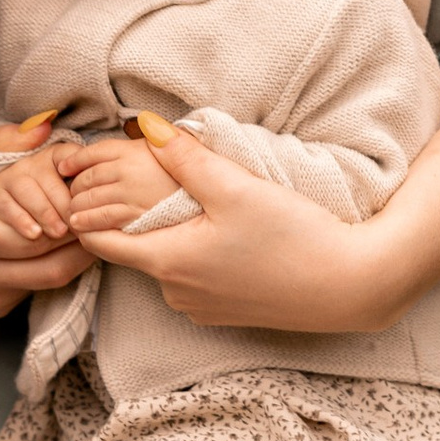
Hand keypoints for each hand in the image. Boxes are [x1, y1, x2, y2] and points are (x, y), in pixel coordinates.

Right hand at [0, 119, 91, 318]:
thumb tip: (45, 129)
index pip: (30, 235)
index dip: (66, 217)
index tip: (87, 196)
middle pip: (44, 265)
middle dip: (78, 239)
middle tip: (101, 213)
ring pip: (43, 282)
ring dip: (71, 255)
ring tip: (89, 224)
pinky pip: (30, 289)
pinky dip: (48, 266)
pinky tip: (58, 241)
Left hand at [75, 118, 399, 331]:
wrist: (350, 285)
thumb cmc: (293, 235)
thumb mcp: (235, 186)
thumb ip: (186, 157)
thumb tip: (147, 127)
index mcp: (167, 263)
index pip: (98, 241)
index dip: (89, 211)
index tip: (91, 185)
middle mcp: (176, 294)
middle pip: (135, 249)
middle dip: (135, 216)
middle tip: (148, 179)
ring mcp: (201, 308)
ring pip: (168, 262)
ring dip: (172, 234)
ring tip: (194, 202)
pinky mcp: (227, 313)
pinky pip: (195, 279)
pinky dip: (198, 254)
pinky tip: (226, 234)